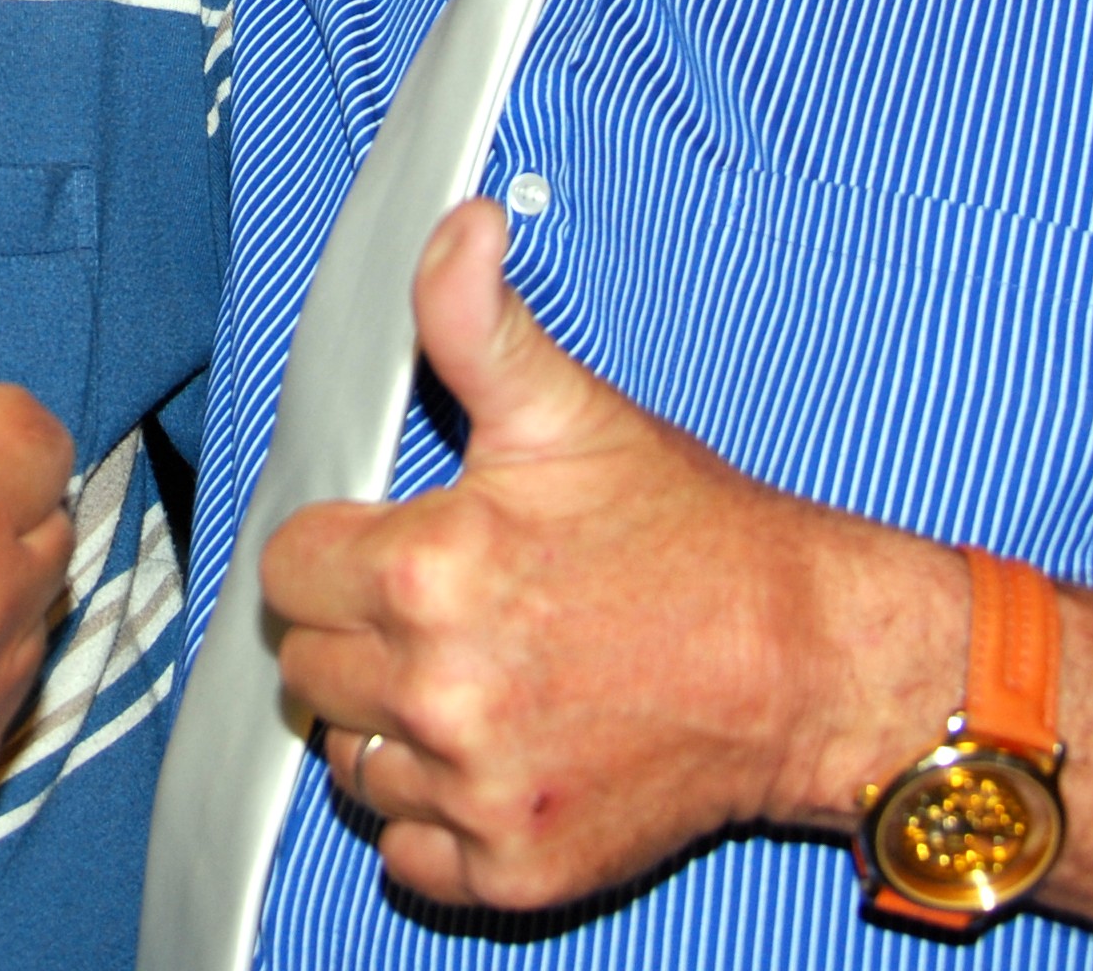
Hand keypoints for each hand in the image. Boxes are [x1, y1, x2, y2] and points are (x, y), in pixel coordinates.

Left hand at [261, 199, 961, 913]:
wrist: (805, 661)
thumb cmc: (691, 538)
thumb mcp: (570, 412)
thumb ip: (476, 321)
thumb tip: (454, 225)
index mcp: (429, 571)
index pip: (287, 571)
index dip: (337, 551)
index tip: (394, 548)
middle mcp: (440, 691)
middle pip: (309, 668)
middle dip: (359, 634)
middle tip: (449, 610)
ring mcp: (476, 791)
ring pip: (352, 760)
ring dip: (392, 726)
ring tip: (479, 678)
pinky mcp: (513, 867)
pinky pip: (408, 849)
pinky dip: (437, 814)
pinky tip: (497, 754)